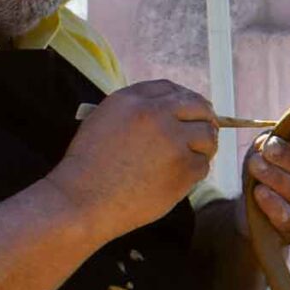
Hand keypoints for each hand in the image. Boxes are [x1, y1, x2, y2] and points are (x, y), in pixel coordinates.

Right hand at [53, 80, 216, 239]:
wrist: (82, 200)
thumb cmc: (87, 167)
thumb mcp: (103, 122)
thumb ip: (136, 111)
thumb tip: (170, 112)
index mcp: (132, 100)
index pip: (171, 89)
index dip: (185, 98)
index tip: (190, 110)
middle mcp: (156, 114)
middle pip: (198, 106)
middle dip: (205, 117)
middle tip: (207, 130)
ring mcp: (173, 141)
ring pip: (207, 136)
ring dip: (205, 145)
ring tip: (196, 155)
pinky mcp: (184, 168)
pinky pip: (203, 164)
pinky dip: (196, 170)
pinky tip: (183, 176)